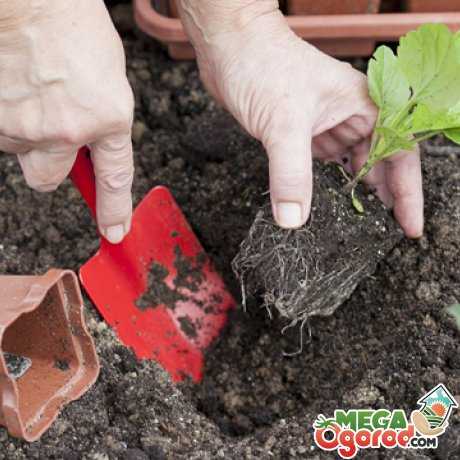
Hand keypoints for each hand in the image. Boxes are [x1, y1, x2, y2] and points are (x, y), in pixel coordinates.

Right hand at [0, 0, 133, 242]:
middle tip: (48, 131)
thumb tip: (89, 150)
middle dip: (48, 163)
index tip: (114, 232)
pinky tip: (11, 86)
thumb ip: (101, 121)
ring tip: (28, 89)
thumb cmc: (72, 25)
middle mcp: (67, 130)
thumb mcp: (108, 79)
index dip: (114, 210)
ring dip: (23, 131)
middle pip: (48, 180)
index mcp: (109, 118)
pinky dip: (3, 117)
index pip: (115, 178)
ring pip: (18, 151)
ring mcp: (24, 125)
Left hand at [177, 1, 423, 237]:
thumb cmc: (263, 66)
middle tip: (385, 232)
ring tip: (359, 223)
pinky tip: (325, 202)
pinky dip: (325, 184)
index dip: (408, 193)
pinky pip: (322, 165)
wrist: (229, 47)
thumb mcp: (283, 123)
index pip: (400, 153)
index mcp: (364, 104)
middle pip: (379, 163)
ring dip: (354, 191)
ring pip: (349, 165)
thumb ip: (291, 173)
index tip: (410, 227)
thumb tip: (293, 219)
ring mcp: (326, 124)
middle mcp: (350, 115)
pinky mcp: (302, 133)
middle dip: (383, 197)